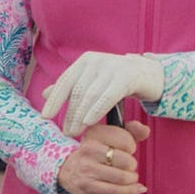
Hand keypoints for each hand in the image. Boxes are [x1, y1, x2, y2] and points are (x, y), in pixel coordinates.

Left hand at [40, 51, 163, 137]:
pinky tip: (89, 122)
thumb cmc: (117, 81)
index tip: (45, 117)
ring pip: (90, 95)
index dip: (54, 100)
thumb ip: (71, 87)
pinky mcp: (127, 76)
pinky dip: (96, 110)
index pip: (65, 81)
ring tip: (75, 132)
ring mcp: (111, 67)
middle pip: (77, 91)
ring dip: (80, 116)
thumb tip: (44, 94)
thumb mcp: (92, 82)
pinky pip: (107, 96)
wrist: (150, 74)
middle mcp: (96, 60)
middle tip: (66, 132)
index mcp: (85, 61)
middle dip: (69, 113)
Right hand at [57, 121, 150, 193]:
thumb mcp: (110, 137)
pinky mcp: (88, 185)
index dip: (131, 146)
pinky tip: (137, 188)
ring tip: (129, 176)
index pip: (125, 139)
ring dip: (131, 178)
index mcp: (95, 133)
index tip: (126, 149)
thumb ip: (131, 131)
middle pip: (126, 160)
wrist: (69, 170)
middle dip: (131, 165)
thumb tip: (145, 130)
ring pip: (122, 177)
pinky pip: (115, 191)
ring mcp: (87, 168)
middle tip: (127, 165)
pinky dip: (131, 191)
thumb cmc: (96, 152)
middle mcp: (89, 149)